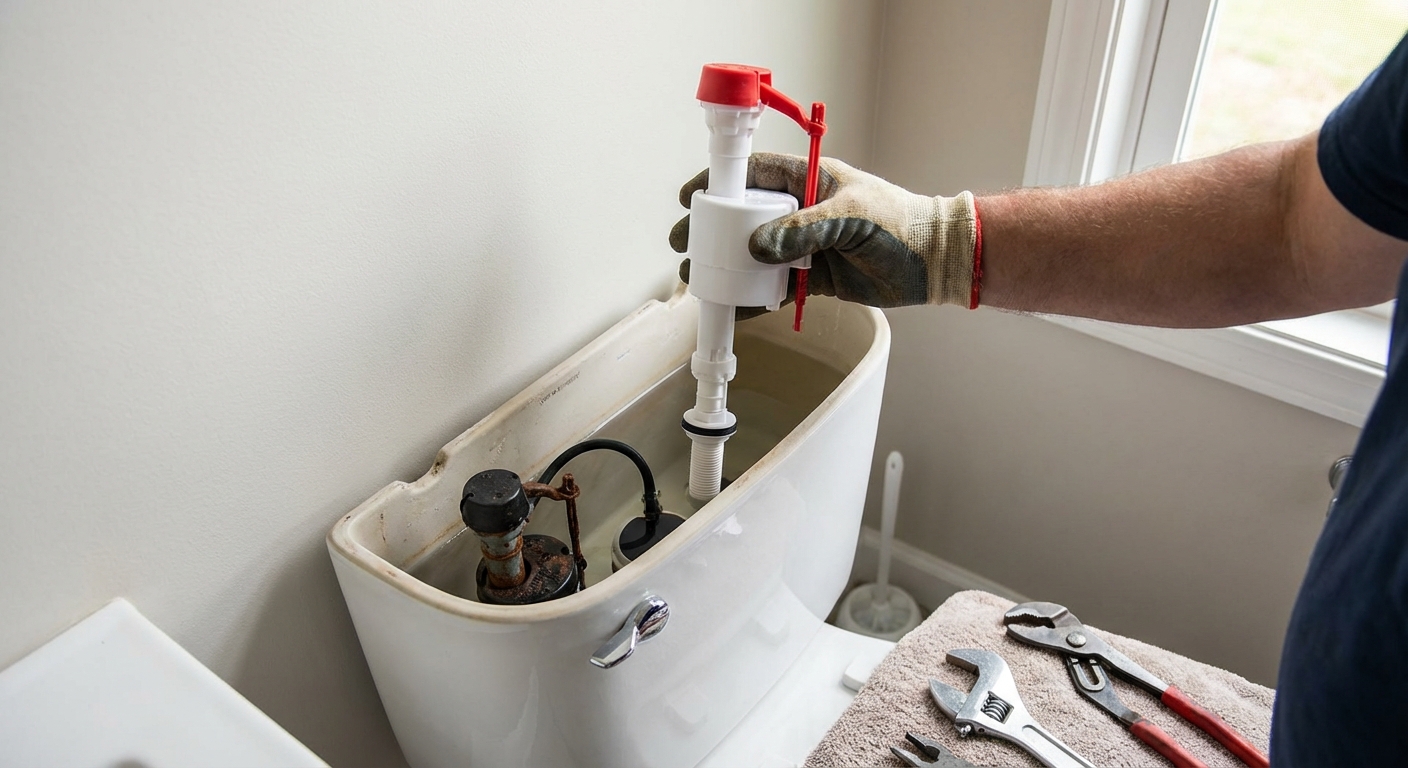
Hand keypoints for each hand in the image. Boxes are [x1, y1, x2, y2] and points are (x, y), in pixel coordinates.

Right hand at [670, 152, 978, 310]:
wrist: (934, 261)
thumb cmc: (902, 223)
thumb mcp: (851, 217)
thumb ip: (803, 231)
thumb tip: (756, 249)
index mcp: (809, 180)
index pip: (754, 174)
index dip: (721, 183)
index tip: (694, 198)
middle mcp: (802, 210)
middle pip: (745, 217)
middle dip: (713, 232)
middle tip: (687, 245)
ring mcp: (806, 245)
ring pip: (756, 254)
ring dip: (728, 267)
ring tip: (701, 279)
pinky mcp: (814, 278)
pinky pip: (775, 287)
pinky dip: (754, 298)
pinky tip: (733, 308)